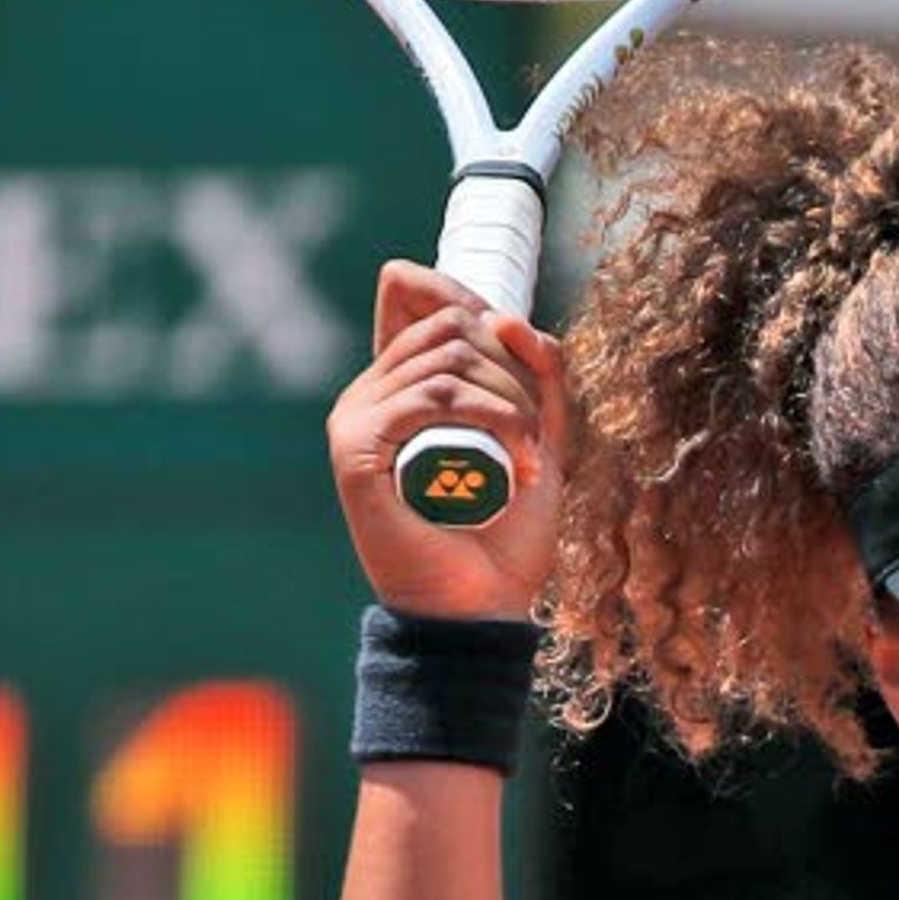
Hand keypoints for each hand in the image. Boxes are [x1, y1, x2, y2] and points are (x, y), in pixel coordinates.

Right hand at [326, 261, 573, 623]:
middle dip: (515, 371)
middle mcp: (371, 392)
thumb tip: (506, 316)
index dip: (475, 301)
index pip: (419, 293)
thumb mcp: (543, 437)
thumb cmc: (509, 530)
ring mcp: (356, 418)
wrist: (483, 606)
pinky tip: (519, 465)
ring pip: (447, 360)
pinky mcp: (356, 450)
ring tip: (532, 461)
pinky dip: (491, 420)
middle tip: (537, 436)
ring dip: (512, 404)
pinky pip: (428, 396)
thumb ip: (542, 373)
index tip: (523, 362)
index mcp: (402, 383)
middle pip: (450, 324)